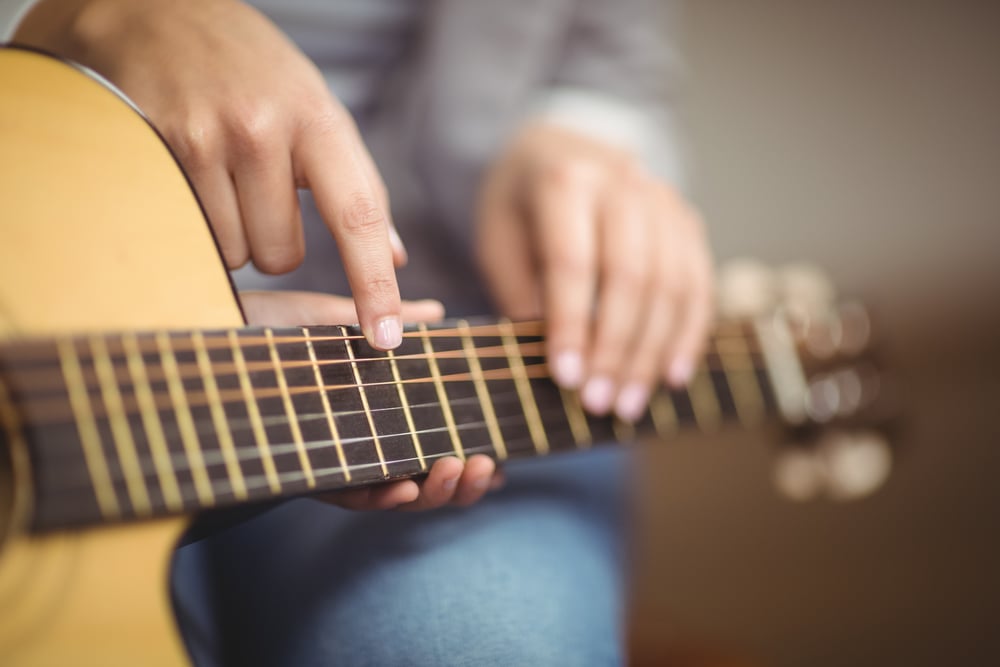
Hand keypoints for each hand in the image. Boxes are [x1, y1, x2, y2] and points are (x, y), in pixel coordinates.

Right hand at [15, 0, 405, 349]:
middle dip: (273, 242)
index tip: (386, 337)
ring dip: (231, 234)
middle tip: (257, 191)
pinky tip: (187, 174)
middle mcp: (266, 129)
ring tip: (220, 177)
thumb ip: (356, 184)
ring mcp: (206, 138)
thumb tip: (396, 256)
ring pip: (233, 253)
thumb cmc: (251, 71)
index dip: (374, 284)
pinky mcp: (156, 149)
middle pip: (281, 256)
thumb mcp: (316, 110)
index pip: (358, 216)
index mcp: (320, 119)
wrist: (153, 10)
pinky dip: (194, 222)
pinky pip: (189, 234)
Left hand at [240, 290, 502, 510]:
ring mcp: (335, 459)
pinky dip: (382, 497)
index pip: (431, 442)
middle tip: (485, 465)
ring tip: (456, 468)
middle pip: (423, 477)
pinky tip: (405, 486)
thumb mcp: (339, 321)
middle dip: (460, 481)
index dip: (467, 456)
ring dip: (433, 492)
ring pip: (396, 494)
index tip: (498, 454)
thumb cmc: (269, 328)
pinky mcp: (305, 471)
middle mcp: (360, 442)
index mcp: (374, 414)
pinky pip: (351, 496)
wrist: (211, 332)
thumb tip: (439, 312)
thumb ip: (391, 321)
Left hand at [476, 123, 713, 421]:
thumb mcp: (498, 241)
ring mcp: (663, 200)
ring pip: (671, 285)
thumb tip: (556, 364)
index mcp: (564, 181)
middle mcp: (623, 183)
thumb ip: (522, 295)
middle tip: (598, 402)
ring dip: (651, 352)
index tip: (564, 378)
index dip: (571, 324)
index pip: (573, 261)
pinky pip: (698, 284)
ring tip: (627, 404)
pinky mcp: (687, 222)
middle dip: (615, 348)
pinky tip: (671, 376)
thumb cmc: (519, 207)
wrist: (559, 149)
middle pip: (631, 275)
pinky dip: (688, 335)